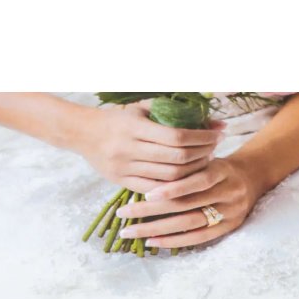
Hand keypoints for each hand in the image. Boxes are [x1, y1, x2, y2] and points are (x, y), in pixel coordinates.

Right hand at [70, 100, 224, 193]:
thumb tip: (216, 121)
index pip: (177, 136)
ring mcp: (124, 168)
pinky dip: (176, 186)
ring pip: (170, 177)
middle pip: (177, 159)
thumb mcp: (141, 109)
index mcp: (134, 127)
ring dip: (193, 172)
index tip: (217, 135)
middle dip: (202, 154)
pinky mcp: (121, 182)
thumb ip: (175, 113)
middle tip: (214, 149)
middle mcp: (128, 148)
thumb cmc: (118, 119)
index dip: (202, 138)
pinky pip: (156, 189)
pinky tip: (188, 178)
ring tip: (204, 162)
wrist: (81, 133)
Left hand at [114, 156, 263, 248]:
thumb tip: (148, 165)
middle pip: (188, 205)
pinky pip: (199, 237)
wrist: (252, 179)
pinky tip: (153, 241)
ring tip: (131, 231)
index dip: (173, 189)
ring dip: (158, 228)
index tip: (145, 194)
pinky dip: (175, 240)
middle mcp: (229, 194)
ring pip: (190, 223)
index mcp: (223, 171)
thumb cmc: (219, 167)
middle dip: (153, 210)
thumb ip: (187, 163)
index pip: (197, 182)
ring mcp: (230, 213)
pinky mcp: (229, 228)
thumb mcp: (208, 157)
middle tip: (123, 214)